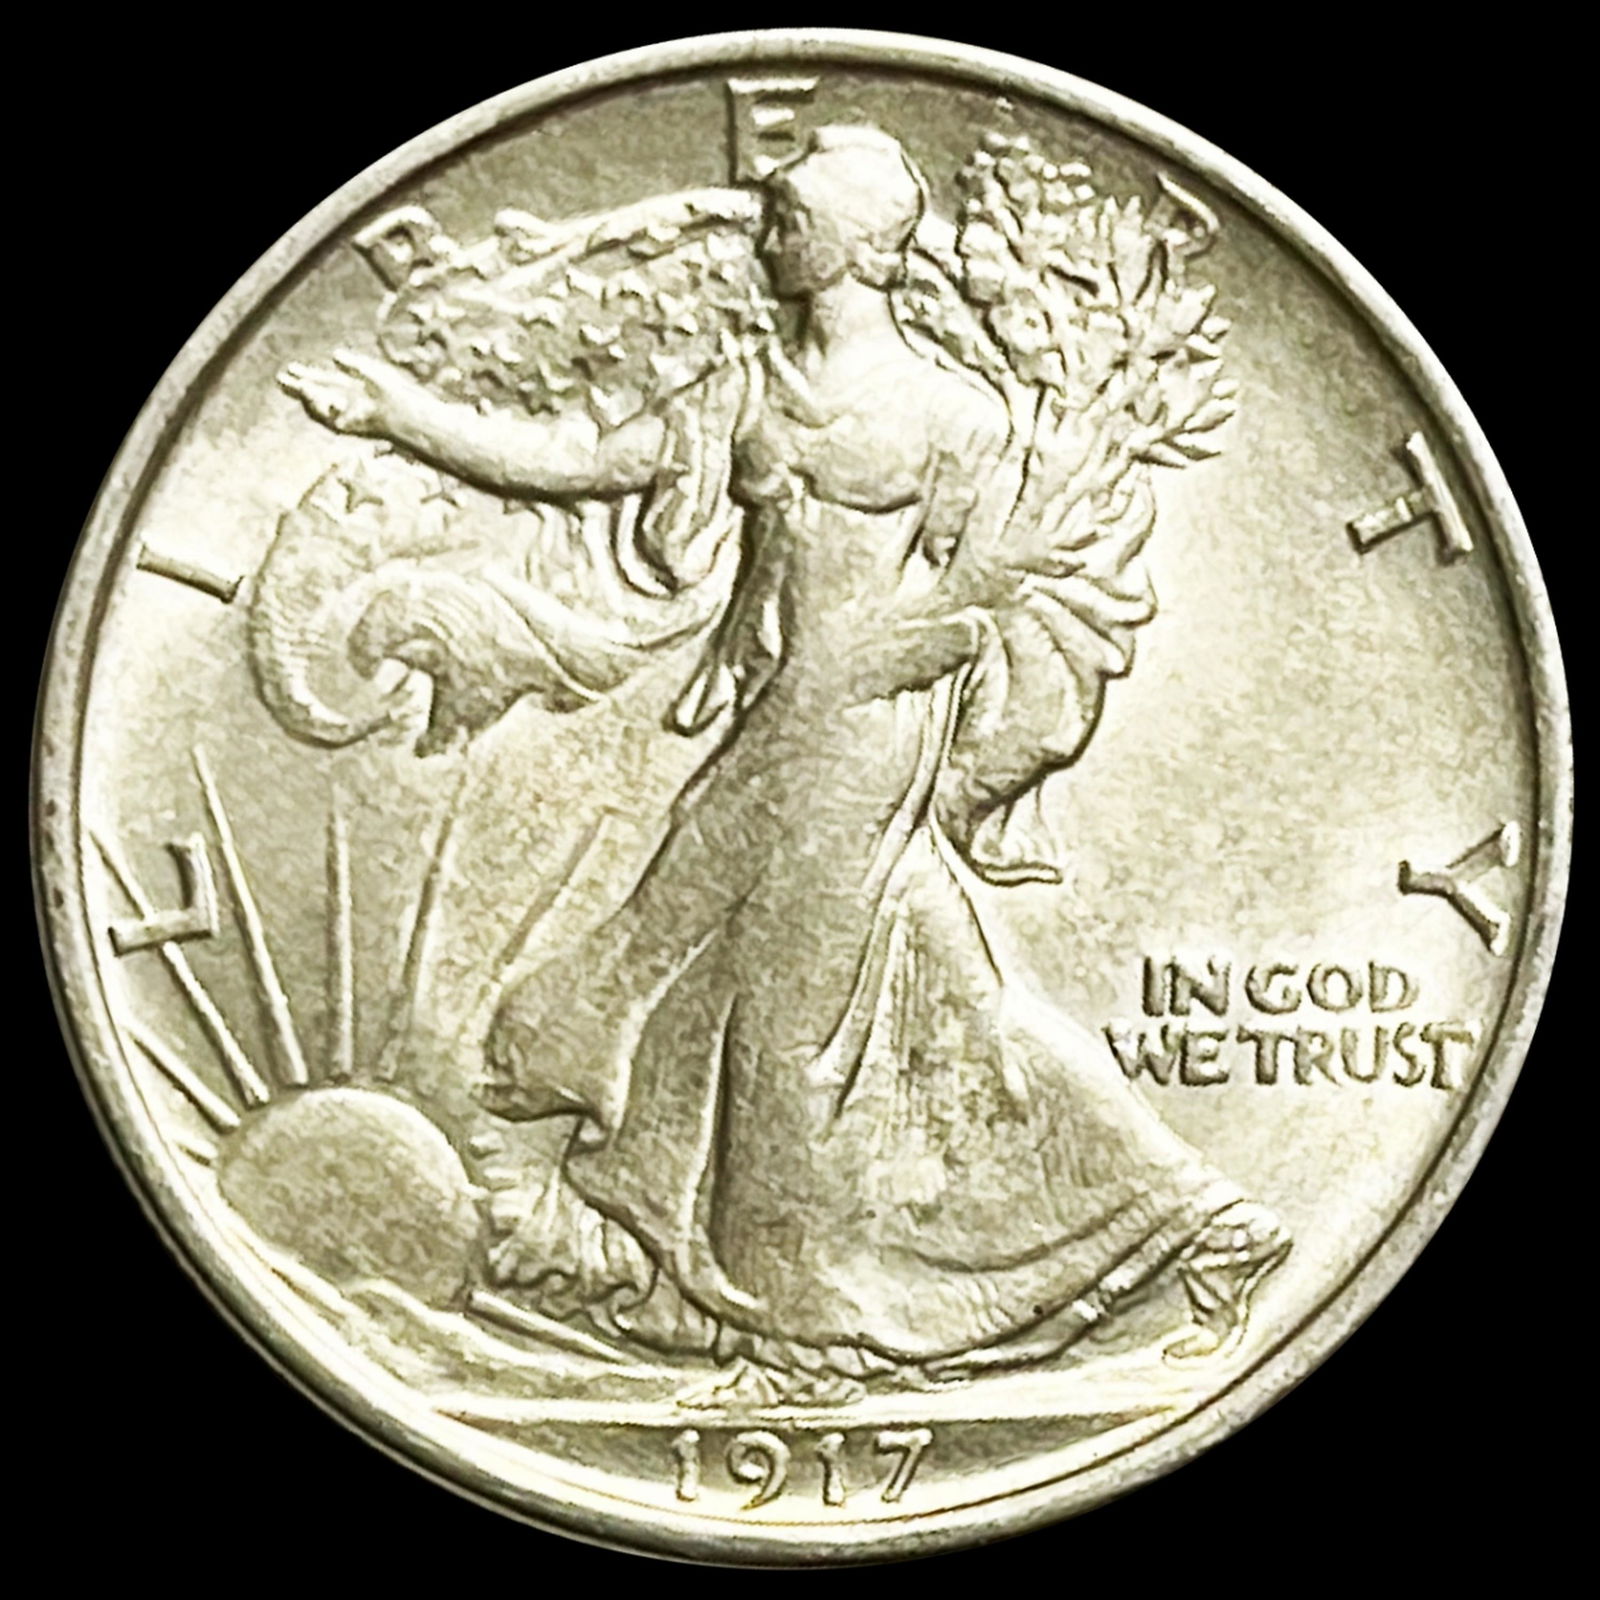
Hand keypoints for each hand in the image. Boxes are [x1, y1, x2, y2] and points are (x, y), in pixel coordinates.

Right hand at [278, 348, 403, 436]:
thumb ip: (353, 365)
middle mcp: (347, 404)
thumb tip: (334, 355)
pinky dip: (319, 407)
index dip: (307, 375)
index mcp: (353, 389)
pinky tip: (313, 395)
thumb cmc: (398, 395)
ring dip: (305, 398)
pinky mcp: (348, 428)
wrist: (410, 416)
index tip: (292, 368)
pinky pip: (326, 419)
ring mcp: (347, 417)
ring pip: (317, 411)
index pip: (324, 382)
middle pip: (316, 396)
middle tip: (279, 378)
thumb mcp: (373, 374)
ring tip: (296, 385)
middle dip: (297, 388)